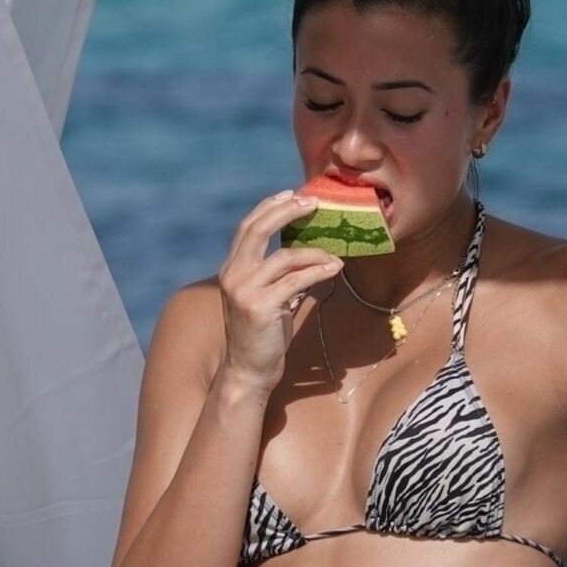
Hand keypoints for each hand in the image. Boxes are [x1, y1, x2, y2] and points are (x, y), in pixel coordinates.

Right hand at [217, 190, 341, 393]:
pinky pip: (296, 280)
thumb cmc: (262, 336)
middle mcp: (232, 275)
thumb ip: (278, 274)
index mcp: (231, 269)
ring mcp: (244, 291)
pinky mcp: (260, 307)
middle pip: (257, 229)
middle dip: (286, 212)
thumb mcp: (267, 298)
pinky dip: (318, 271)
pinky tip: (334, 268)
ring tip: (335, 254)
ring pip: (284, 257)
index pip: (247, 227)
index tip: (292, 195)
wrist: (248, 371)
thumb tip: (308, 253)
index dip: (269, 207)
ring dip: (315, 252)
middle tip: (312, 204)